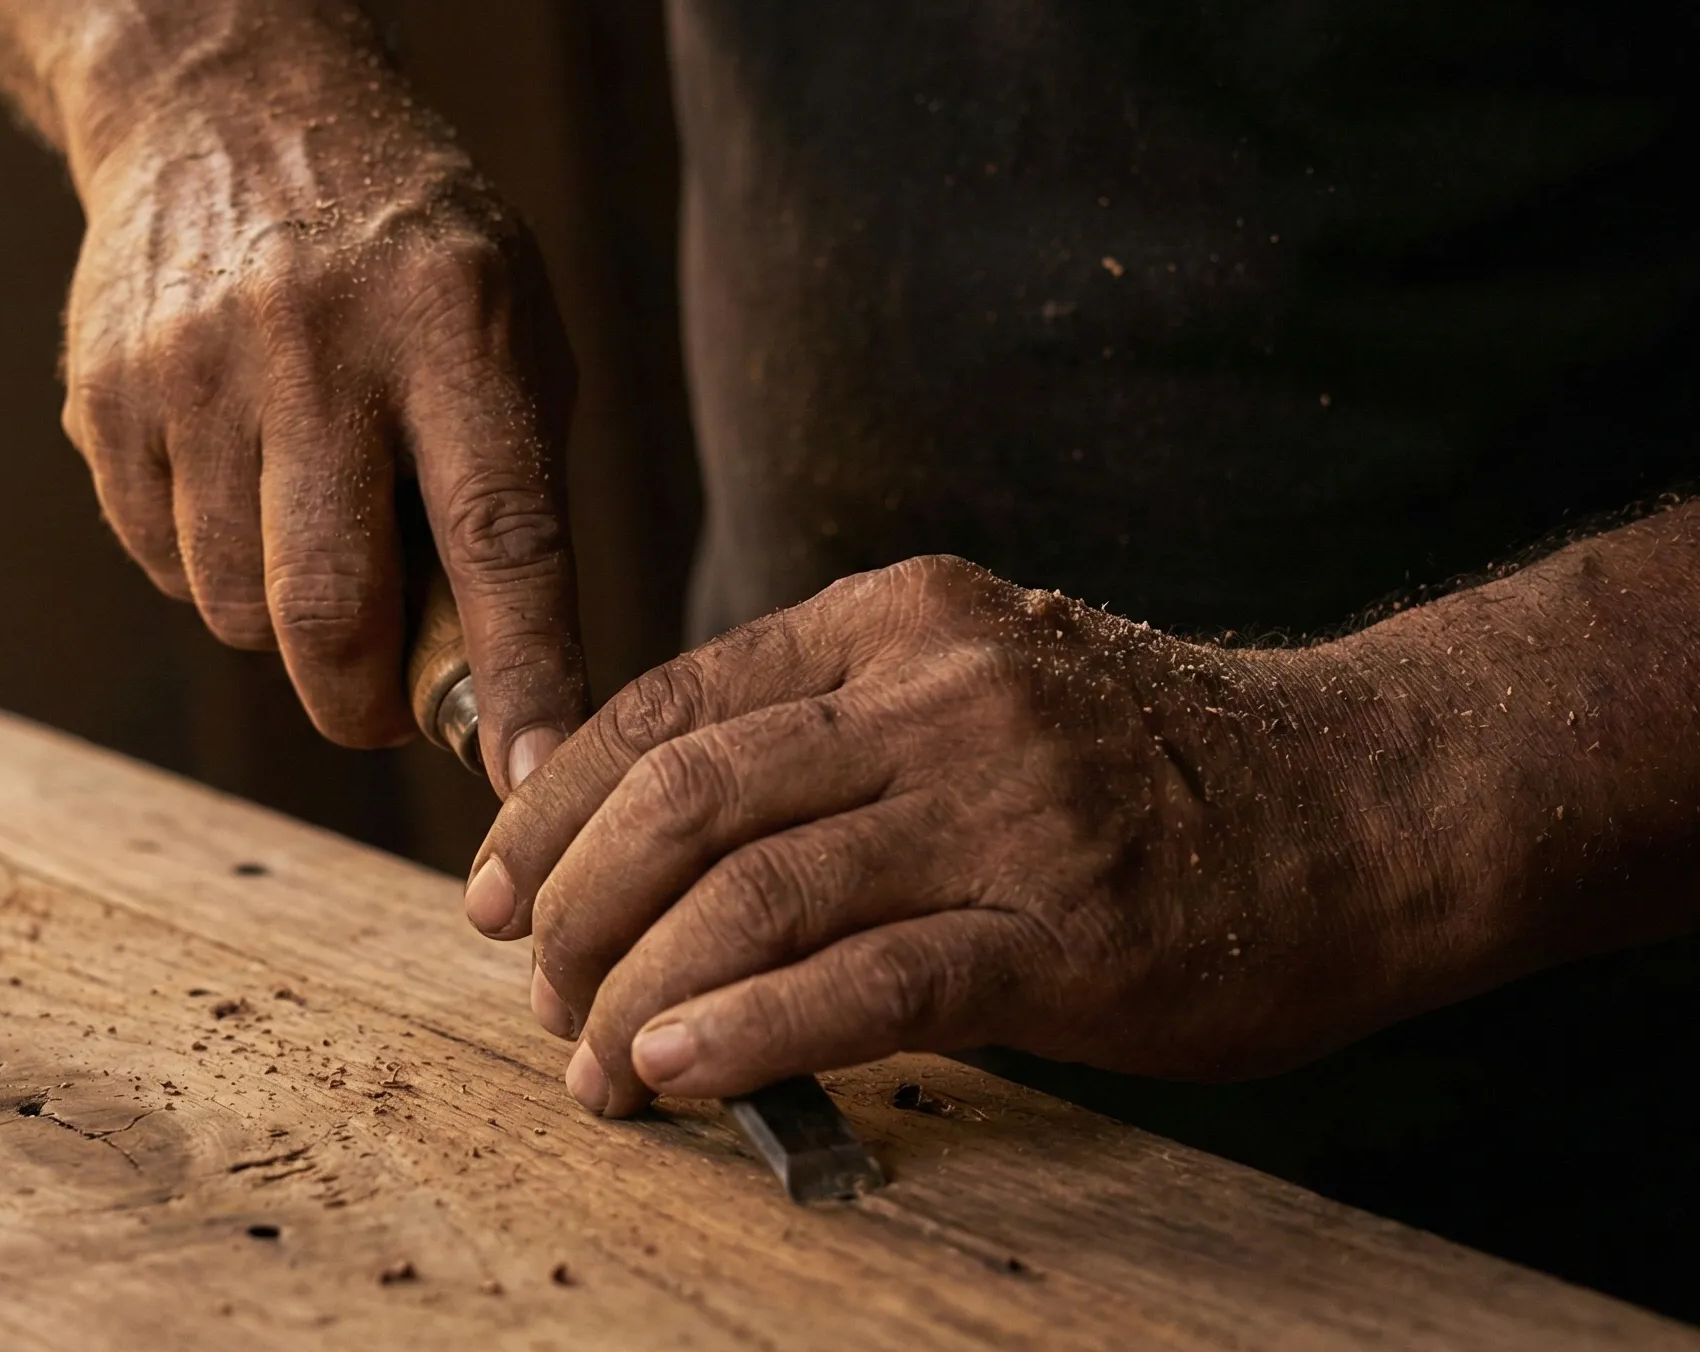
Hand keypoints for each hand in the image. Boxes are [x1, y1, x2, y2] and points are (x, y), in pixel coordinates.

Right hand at [58, 63, 583, 786]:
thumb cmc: (405, 251)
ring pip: (234, 608)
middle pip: (325, 611)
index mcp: (452, 317)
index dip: (521, 674)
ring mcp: (191, 368)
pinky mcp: (104, 397)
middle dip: (361, 703)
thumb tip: (492, 699)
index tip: (536, 778)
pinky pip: (161, 563)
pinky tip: (236, 476)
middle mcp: (313, 341)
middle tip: (384, 705)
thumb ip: (509, 494)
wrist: (227, 105)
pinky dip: (209, 563)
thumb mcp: (504, 325)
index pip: (497, 535)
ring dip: (283, 624)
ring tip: (310, 530)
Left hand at [464, 555, 1493, 1115]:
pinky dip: (745, 1034)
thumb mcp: (973, 685)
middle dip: (572, 909)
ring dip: (635, 993)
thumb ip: (824, 734)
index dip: (550, 806)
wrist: (1372, 803)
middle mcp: (936, 694)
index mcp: (892, 621)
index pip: (664, 706)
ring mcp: (1004, 809)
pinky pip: (862, 985)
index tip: (496, 883)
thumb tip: (640, 837)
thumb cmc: (1145, 763)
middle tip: (539, 986)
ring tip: (595, 1062)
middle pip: (681, 799)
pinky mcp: (1065, 932)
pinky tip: (678, 1072)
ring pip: (750, 897)